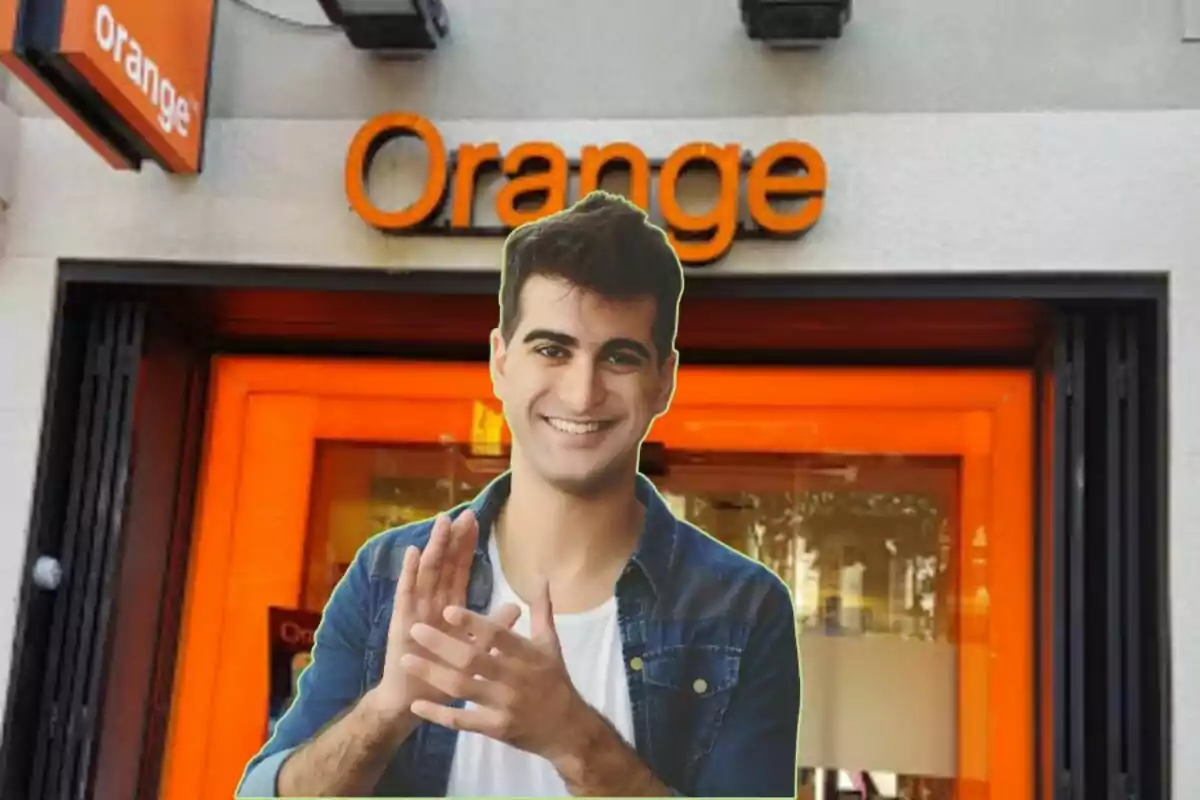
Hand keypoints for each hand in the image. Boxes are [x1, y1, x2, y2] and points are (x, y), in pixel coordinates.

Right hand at [368, 511, 520, 721]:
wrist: (413, 699)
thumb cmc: (443, 676)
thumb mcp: (476, 650)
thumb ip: (493, 628)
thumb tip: (517, 606)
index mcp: (450, 608)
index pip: (460, 570)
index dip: (467, 547)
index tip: (476, 522)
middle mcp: (433, 604)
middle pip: (445, 565)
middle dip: (453, 540)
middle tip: (463, 514)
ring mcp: (416, 610)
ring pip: (428, 572)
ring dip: (435, 547)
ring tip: (441, 524)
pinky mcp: (402, 622)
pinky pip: (406, 593)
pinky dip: (409, 573)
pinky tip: (413, 553)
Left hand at [400, 579, 591, 762]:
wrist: (567, 728)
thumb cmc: (555, 680)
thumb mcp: (551, 643)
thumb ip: (541, 610)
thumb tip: (540, 578)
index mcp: (527, 654)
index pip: (498, 636)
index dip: (473, 623)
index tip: (448, 609)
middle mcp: (514, 678)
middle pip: (473, 661)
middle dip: (442, 645)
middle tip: (414, 629)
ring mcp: (503, 705)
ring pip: (462, 688)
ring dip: (432, 674)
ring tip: (406, 659)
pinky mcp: (495, 728)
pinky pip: (462, 721)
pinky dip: (438, 714)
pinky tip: (416, 704)